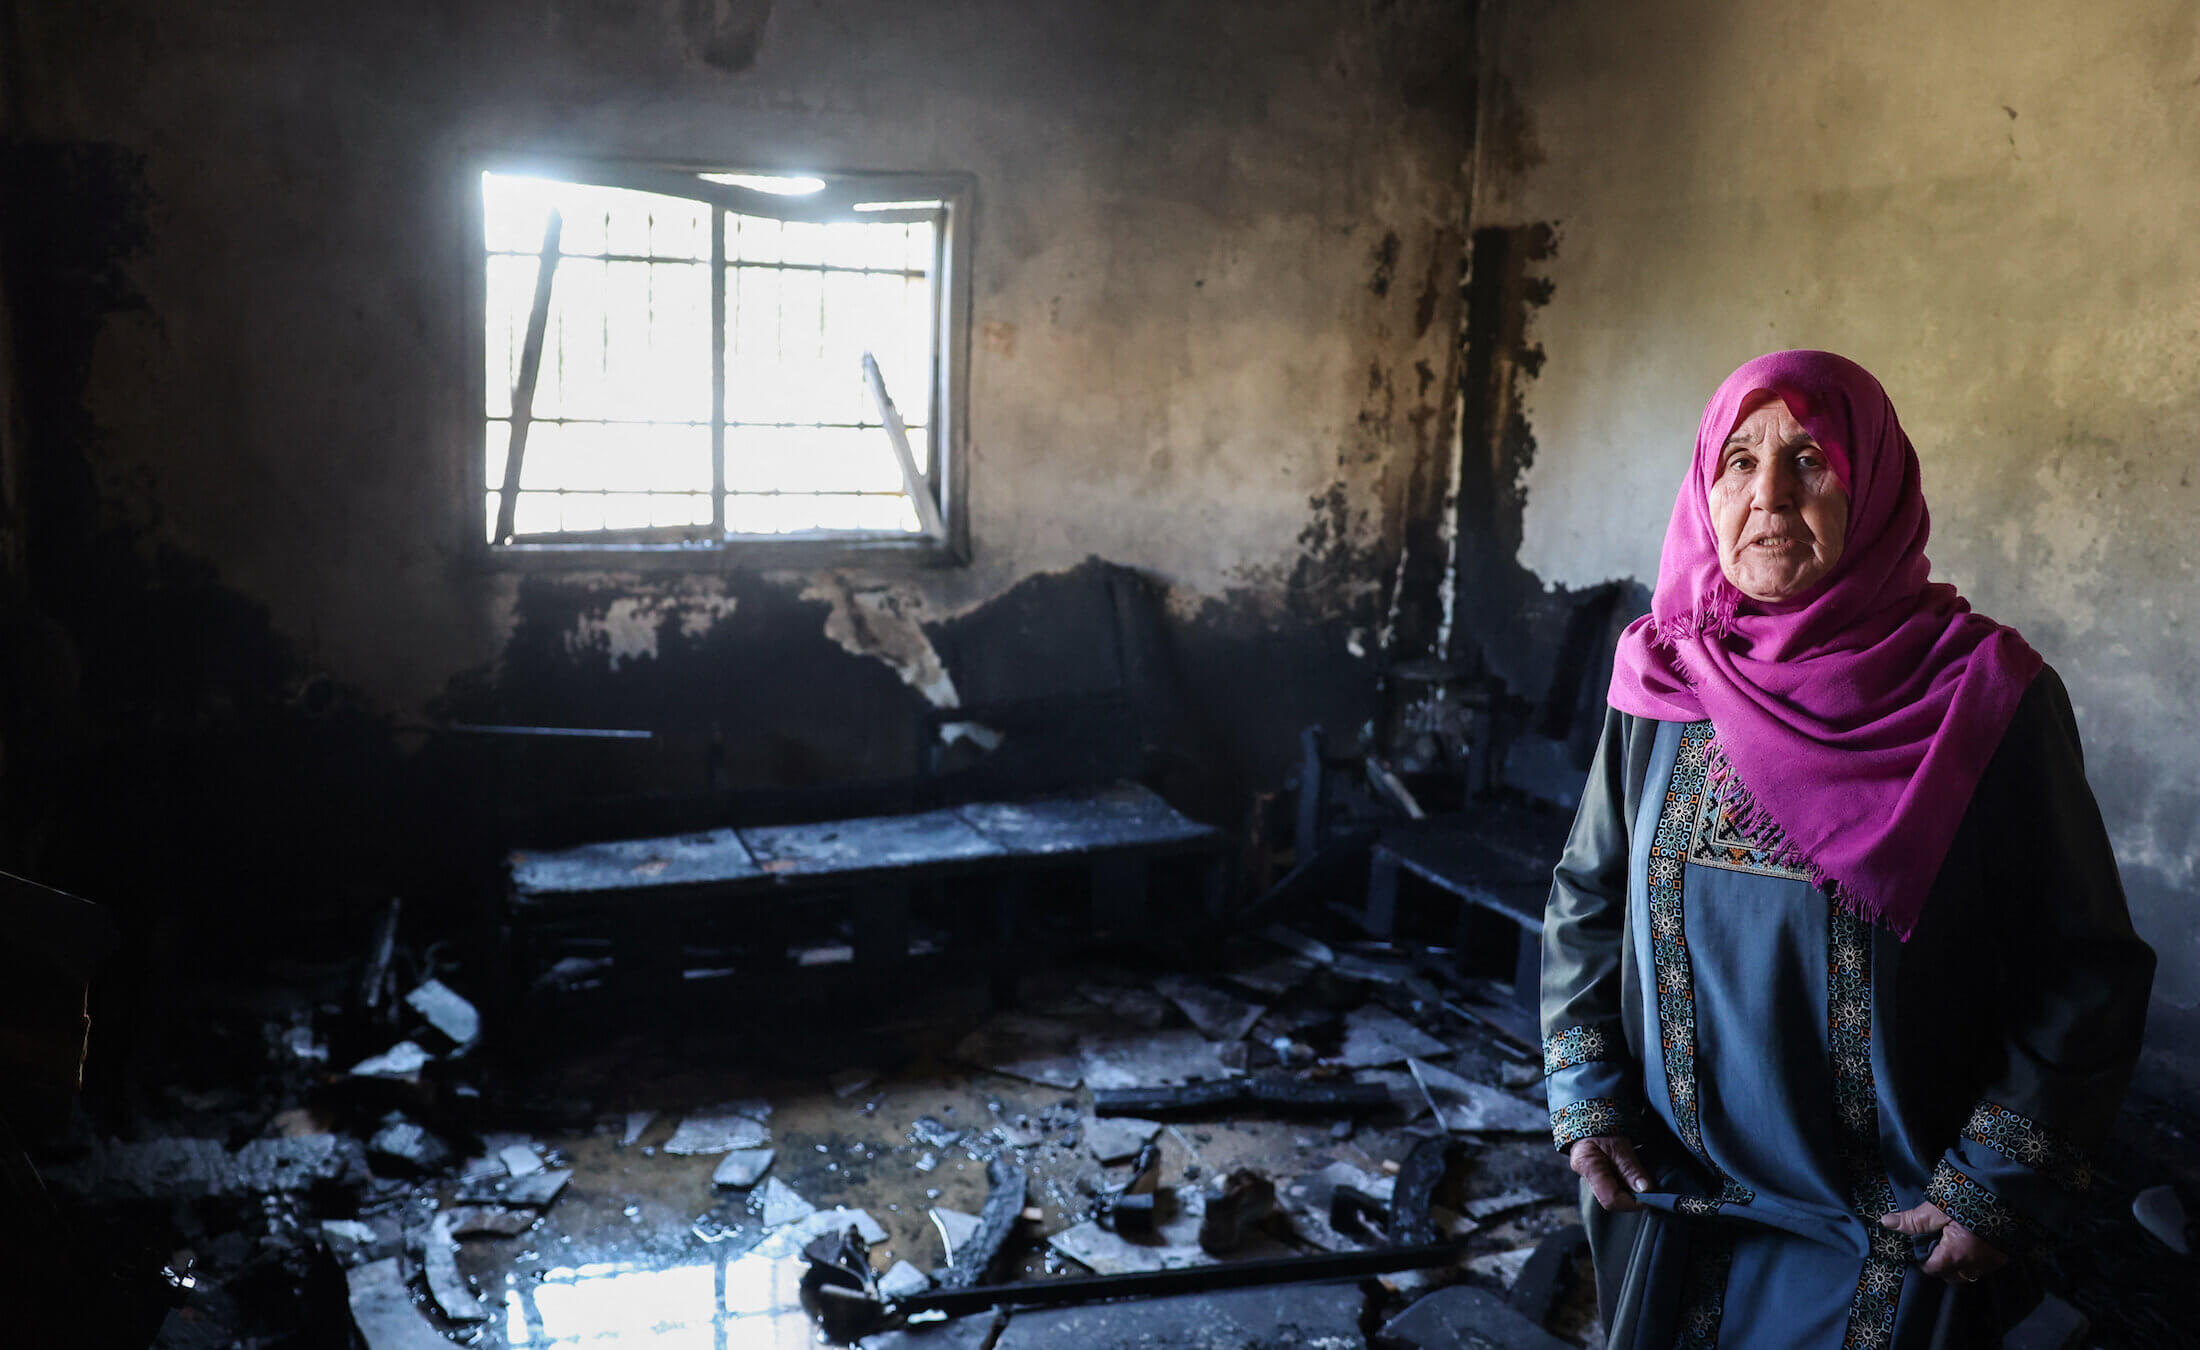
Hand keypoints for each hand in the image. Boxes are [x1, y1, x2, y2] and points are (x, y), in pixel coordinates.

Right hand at [1568, 1135, 1651, 1211]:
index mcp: (1588, 1167)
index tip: (1650, 1196)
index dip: (1633, 1202)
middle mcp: (1587, 1177)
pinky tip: (1634, 1176)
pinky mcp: (1600, 1177)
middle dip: (1634, 1197)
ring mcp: (1592, 1179)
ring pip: (1615, 1194)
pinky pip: (1615, 1187)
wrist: (1590, 1118)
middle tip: (1649, 1188)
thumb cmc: (1602, 1127)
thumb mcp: (1618, 1144)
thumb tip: (1645, 1189)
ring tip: (1642, 1179)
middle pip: (1613, 1199)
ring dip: (1632, 1190)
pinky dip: (1628, 1184)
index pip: (1611, 1198)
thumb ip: (1630, 1167)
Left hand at [1879, 1202, 2007, 1284]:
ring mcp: (1991, 1263)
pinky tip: (1971, 1244)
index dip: (1923, 1258)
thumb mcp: (1936, 1209)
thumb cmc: (1967, 1202)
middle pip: (1950, 1276)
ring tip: (1953, 1244)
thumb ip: (1913, 1220)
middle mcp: (1974, 1265)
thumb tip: (1885, 1222)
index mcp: (1955, 1255)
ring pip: (1968, 1274)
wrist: (2006, 1194)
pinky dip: (1975, 1260)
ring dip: (1959, 1264)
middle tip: (1937, 1244)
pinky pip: (1984, 1267)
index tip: (1921, 1244)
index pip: (1931, 1268)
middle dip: (1940, 1264)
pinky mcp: (2004, 1257)